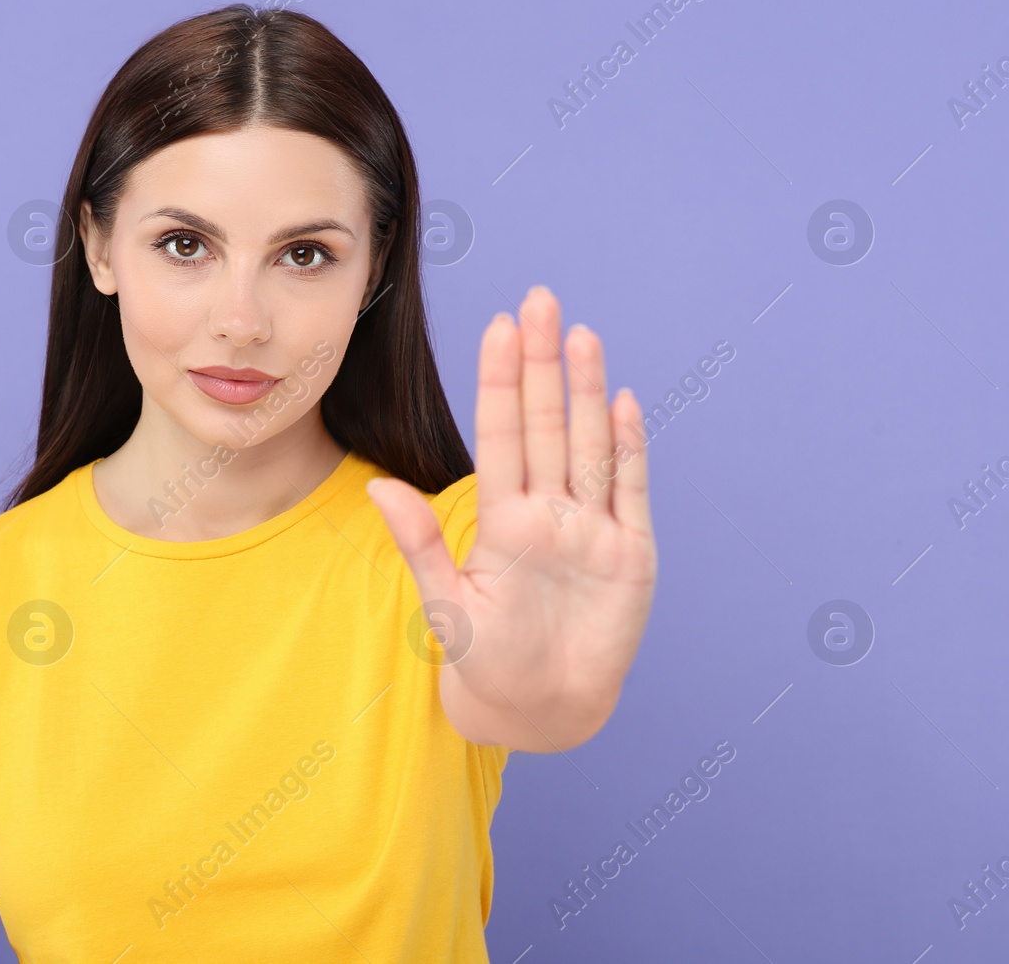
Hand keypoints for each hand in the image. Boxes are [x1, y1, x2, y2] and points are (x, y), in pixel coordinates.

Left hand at [367, 285, 657, 750]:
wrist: (541, 709)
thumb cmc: (489, 660)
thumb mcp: (448, 604)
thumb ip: (420, 545)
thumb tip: (377, 486)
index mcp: (502, 519)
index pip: (501, 433)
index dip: (500, 380)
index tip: (498, 325)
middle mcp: (549, 512)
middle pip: (546, 424)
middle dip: (542, 363)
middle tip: (539, 299)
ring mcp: (592, 530)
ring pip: (589, 446)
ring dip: (587, 392)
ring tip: (581, 335)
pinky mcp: (630, 556)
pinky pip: (628, 492)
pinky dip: (628, 449)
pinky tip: (623, 402)